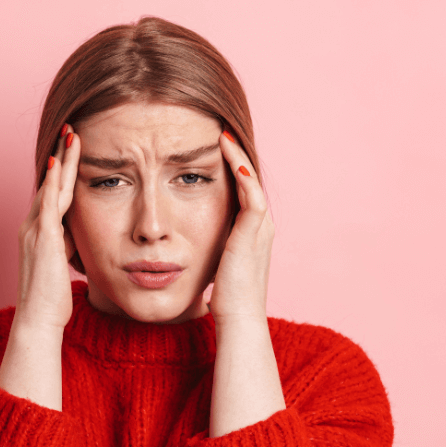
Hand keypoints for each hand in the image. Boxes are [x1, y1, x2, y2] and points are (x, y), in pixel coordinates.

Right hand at [14, 124, 80, 330]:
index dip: (61, 171)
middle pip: (49, 183)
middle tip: (69, 129)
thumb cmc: (50, 300)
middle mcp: (31, 227)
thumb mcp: (62, 267)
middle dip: (60, 155)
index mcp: (37, 233)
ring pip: (49, 187)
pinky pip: (48, 203)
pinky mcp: (42, 238)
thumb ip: (67, 247)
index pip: (51, 194)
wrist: (37, 319)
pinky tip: (58, 163)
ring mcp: (35, 231)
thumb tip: (77, 238)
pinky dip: (53, 182)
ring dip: (60, 160)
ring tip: (70, 136)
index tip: (69, 149)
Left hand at [208, 130, 274, 325]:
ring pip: (251, 179)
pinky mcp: (254, 232)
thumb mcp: (215, 263)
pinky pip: (251, 194)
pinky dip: (241, 172)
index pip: (241, 187)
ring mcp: (260, 227)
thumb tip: (185, 241)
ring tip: (222, 132)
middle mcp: (260, 224)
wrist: (239, 319)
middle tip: (219, 127)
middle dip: (234, 152)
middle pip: (248, 177)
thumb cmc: (224, 298)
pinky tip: (228, 155)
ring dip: (237, 154)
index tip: (211, 144)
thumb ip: (209, 247)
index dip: (229, 164)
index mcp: (252, 230)